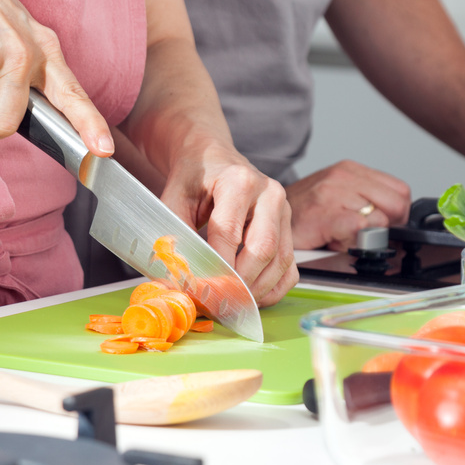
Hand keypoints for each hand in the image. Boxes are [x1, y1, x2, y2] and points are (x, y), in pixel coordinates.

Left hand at [159, 144, 297, 307]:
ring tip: (233, 304)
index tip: (201, 290)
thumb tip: (176, 274)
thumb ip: (174, 232)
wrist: (214, 159)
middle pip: (262, 249)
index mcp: (239, 181)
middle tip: (218, 303)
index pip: (228, 233)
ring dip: (258, 290)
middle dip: (240, 283)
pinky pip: (290, 267)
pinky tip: (253, 296)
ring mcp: (284, 211)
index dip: (215, 266)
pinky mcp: (289, 227)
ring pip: (280, 261)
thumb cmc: (195, 177)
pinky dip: (274, 288)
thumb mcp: (175, 197)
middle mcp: (269, 194)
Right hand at [285, 160, 410, 251]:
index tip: (383, 226)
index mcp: (350, 170)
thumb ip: (366, 203)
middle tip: (366, 235)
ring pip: (380, 219)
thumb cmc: (303, 214)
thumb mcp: (338, 198)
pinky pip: (361, 228)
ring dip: (366, 236)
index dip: (397, 214)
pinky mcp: (324, 213)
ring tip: (343, 236)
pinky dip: (355, 241)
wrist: (265, 217)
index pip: (399, 190)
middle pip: (396, 203)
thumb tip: (396, 226)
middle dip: (388, 226)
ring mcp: (332, 193)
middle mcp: (343, 176)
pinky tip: (336, 240)